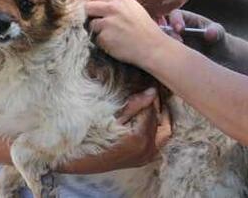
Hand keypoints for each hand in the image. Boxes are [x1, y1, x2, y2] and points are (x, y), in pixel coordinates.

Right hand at [54, 87, 171, 172]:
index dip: (149, 98)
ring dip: (158, 119)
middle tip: (148, 96)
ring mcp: (146, 157)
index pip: (151, 110)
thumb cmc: (94, 134)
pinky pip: (158, 142)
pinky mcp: (144, 160)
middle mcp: (146, 150)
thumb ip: (135, 104)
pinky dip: (156, 130)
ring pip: (163, 132)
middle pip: (159, 120)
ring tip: (149, 108)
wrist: (83, 158)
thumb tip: (153, 91)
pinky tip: (147, 122)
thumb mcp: (113, 116)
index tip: (147, 88)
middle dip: (155, 107)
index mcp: (139, 138)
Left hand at [86, 0, 167, 65]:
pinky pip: (96, 39)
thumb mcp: (133, 8)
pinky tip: (115, 44)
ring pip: (91, 24)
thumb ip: (117, 4)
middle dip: (90, 15)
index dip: (95, 5)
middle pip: (88, 7)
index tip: (97, 12)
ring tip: (112, 36)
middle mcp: (113, 8)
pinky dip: (102, 42)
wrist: (153, 47)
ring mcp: (107, 23)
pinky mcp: (104, 37)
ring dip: (97, 30)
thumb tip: (98, 5)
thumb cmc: (145, 29)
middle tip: (97, 23)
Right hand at [164, 9, 228, 59]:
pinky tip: (174, 65)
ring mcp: (171, 44)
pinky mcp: (170, 57)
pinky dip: (165, 60)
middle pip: (162, 28)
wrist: (220, 58)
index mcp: (185, 19)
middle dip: (167, 35)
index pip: (175, 14)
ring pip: (160, 44)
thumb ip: (216, 31)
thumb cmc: (218, 40)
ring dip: (165, 49)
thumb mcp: (219, 33)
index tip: (180, 29)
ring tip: (177, 56)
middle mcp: (174, 31)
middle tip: (178, 43)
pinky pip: (163, 58)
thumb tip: (210, 34)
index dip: (175, 20)